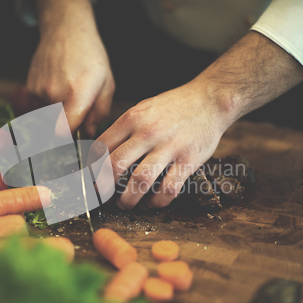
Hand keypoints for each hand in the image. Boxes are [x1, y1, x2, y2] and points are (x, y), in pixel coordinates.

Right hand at [26, 10, 113, 136]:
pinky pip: (41, 107)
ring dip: (60, 114)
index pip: (66, 131)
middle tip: (78, 113)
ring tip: (69, 93)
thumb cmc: (91, 57)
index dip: (72, 138)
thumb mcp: (107, 84)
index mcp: (78, 94)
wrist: (66, 32)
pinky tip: (58, 86)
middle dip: (69, 126)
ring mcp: (40, 91)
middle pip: (59, 127)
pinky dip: (50, 103)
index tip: (78, 138)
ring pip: (50, 118)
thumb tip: (89, 133)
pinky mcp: (31, 89)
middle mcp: (55, 94)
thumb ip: (100, 112)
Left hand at [97, 31, 302, 209]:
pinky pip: (169, 188)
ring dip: (128, 198)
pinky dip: (158, 201)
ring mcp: (169, 147)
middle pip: (116, 165)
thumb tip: (102, 153)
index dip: (92, 167)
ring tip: (125, 204)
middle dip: (104, 187)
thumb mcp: (143, 109)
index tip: (91, 178)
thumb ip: (124, 129)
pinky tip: (153, 202)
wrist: (211, 99)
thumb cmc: (174, 106)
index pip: (101, 147)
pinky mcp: (188, 160)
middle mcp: (148, 132)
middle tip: (103, 196)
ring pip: (140, 181)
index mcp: (132, 118)